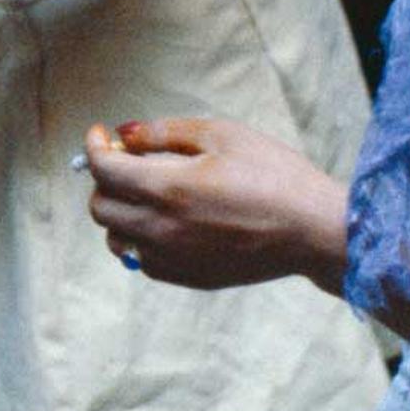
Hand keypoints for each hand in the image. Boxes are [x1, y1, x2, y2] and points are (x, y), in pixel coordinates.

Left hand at [81, 116, 349, 292]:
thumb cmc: (275, 175)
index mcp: (167, 189)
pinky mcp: (188, 278)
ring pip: (116, 238)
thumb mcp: (222, 136)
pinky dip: (141, 240)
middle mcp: (161, 229)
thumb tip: (124, 133)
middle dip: (105, 179)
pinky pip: (142, 261)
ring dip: (120, 212)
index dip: (94, 147)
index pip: (103, 170)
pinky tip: (168, 222)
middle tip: (128, 161)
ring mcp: (173, 259)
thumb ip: (165, 133)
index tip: (102, 134)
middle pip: (100, 207)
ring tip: (147, 193)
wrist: (315, 230)